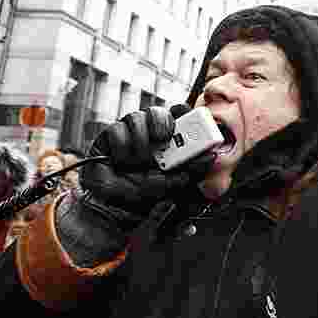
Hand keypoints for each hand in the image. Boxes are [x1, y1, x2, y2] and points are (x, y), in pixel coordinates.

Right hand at [79, 105, 213, 226]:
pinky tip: (122, 161)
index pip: (179, 117)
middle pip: (159, 112)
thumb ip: (188, 172)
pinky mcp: (110, 136)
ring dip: (140, 141)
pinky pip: (117, 129)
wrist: (108, 206)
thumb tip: (209, 158)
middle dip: (162, 122)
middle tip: (162, 137)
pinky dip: (122, 147)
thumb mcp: (169, 186)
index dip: (184, 112)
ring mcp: (130, 133)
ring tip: (139, 161)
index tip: (188, 116)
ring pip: (137, 117)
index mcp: (168, 142)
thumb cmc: (139, 194)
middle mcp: (149, 134)